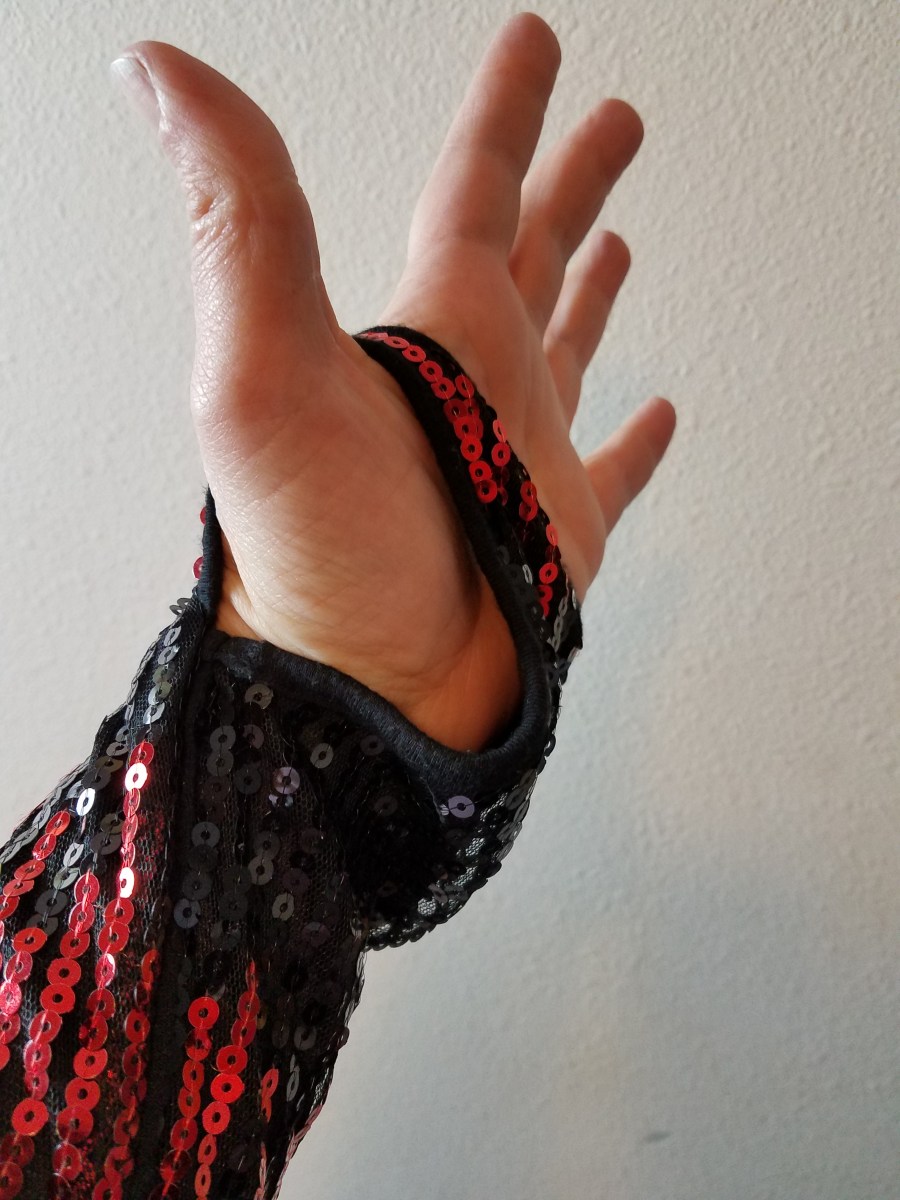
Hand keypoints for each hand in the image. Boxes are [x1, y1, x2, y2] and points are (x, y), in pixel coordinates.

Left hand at [110, 12, 674, 752]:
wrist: (368, 696)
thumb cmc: (322, 555)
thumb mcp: (265, 373)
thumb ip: (238, 219)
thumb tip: (158, 69)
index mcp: (430, 331)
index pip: (474, 188)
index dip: (507, 112)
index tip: (536, 47)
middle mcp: (479, 380)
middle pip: (533, 251)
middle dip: (573, 179)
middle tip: (616, 119)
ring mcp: (524, 455)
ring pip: (570, 347)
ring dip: (596, 289)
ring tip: (623, 239)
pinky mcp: (565, 532)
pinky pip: (614, 469)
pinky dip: (639, 440)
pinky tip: (662, 413)